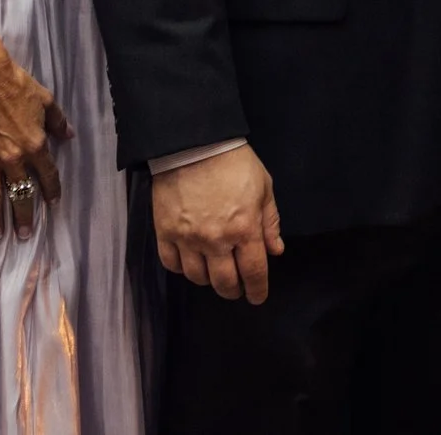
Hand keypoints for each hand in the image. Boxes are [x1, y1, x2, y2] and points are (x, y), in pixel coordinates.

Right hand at [0, 52, 70, 241]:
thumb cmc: (17, 85)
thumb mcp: (46, 101)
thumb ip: (57, 122)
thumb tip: (69, 135)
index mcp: (35, 146)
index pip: (47, 175)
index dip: (51, 191)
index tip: (52, 204)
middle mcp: (13, 159)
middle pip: (20, 193)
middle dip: (24, 215)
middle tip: (24, 234)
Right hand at [152, 144, 286, 303]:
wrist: (193, 144)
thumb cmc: (234, 163)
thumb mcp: (263, 187)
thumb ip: (270, 222)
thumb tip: (275, 251)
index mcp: (244, 229)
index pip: (253, 272)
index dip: (257, 289)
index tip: (257, 296)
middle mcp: (216, 240)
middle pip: (224, 282)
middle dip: (233, 290)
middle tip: (236, 288)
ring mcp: (188, 238)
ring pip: (197, 277)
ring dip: (208, 280)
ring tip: (213, 272)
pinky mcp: (165, 232)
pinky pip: (172, 264)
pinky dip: (182, 269)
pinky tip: (189, 262)